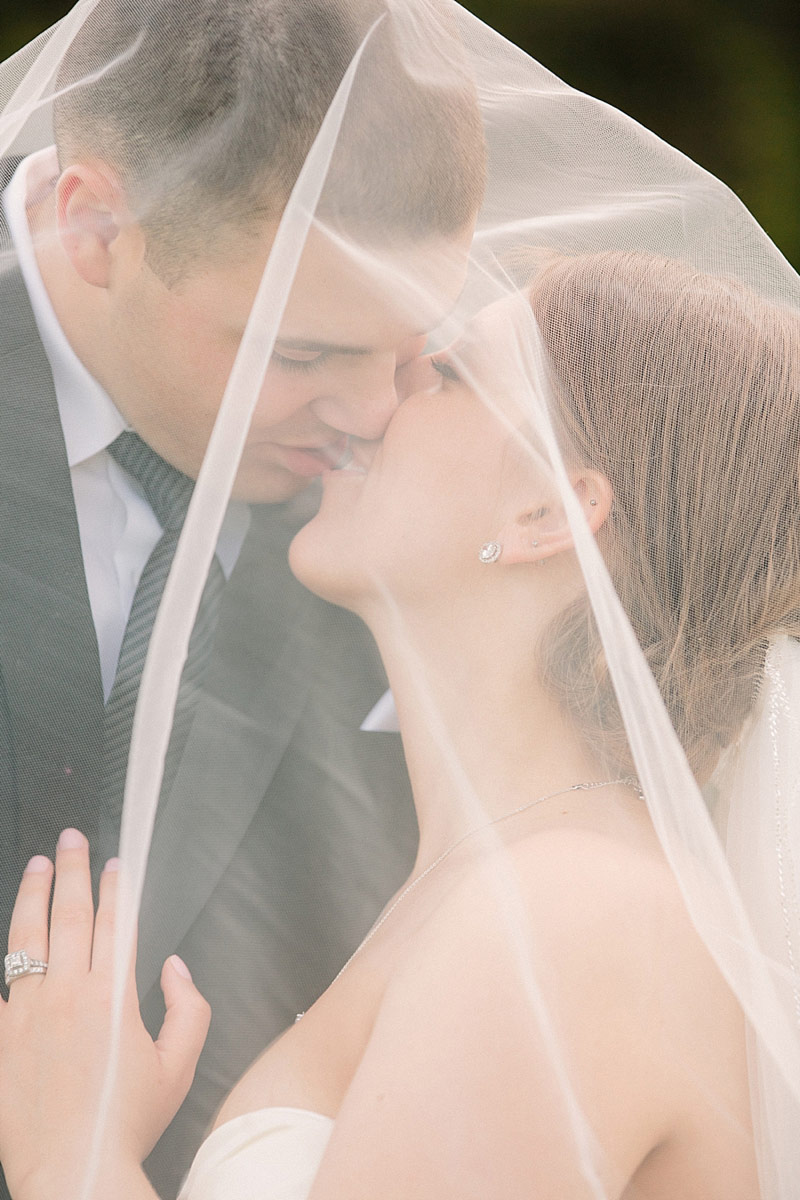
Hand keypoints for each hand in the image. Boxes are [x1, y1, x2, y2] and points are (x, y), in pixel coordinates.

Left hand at [0, 830, 210, 1199]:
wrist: (75, 1171)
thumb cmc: (128, 1124)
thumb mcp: (180, 1068)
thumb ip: (188, 1009)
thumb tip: (173, 968)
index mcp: (112, 998)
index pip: (115, 924)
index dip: (116, 887)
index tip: (117, 862)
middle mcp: (67, 996)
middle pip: (70, 916)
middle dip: (72, 871)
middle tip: (71, 839)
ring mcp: (26, 1016)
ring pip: (27, 939)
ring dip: (33, 896)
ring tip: (36, 865)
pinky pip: (0, 987)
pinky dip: (6, 958)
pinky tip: (10, 940)